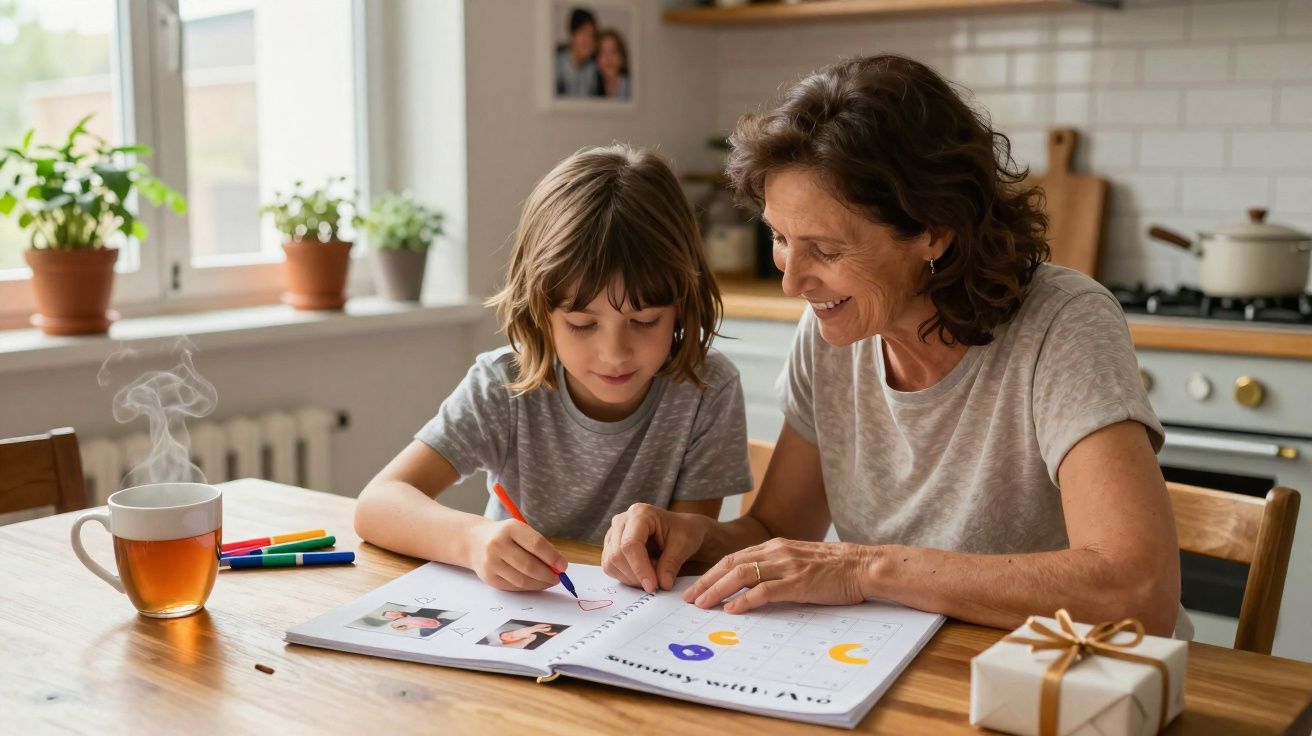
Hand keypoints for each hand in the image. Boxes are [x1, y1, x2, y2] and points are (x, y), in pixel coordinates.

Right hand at [467, 519, 566, 591]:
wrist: (474, 541)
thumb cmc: (505, 536)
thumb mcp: (520, 531)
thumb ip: (539, 546)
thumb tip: (558, 567)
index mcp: (510, 528)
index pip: (536, 544)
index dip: (553, 557)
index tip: (563, 566)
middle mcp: (498, 544)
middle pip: (529, 565)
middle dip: (548, 575)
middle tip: (558, 578)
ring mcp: (491, 562)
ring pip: (522, 579)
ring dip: (540, 584)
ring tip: (549, 581)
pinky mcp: (488, 577)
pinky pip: (513, 586)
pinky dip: (528, 587)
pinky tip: (535, 584)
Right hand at [602, 503, 709, 592]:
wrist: (680, 530)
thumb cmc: (684, 532)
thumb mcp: (684, 545)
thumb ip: (671, 564)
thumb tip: (662, 585)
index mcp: (640, 513)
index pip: (630, 544)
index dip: (639, 568)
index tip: (653, 586)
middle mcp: (621, 520)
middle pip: (617, 554)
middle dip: (636, 576)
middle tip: (657, 584)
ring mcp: (612, 533)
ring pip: (611, 563)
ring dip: (631, 578)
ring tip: (653, 574)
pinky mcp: (610, 546)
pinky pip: (610, 567)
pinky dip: (627, 577)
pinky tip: (644, 573)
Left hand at [684, 539, 873, 613]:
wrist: (863, 566)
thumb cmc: (834, 568)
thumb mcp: (799, 561)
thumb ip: (776, 569)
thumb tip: (752, 588)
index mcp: (774, 546)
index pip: (734, 557)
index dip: (712, 573)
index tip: (696, 587)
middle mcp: (776, 552)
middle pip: (730, 564)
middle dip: (706, 581)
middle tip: (690, 599)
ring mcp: (786, 566)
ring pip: (741, 574)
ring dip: (718, 590)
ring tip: (703, 605)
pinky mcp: (798, 582)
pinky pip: (764, 590)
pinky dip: (744, 600)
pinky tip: (732, 609)